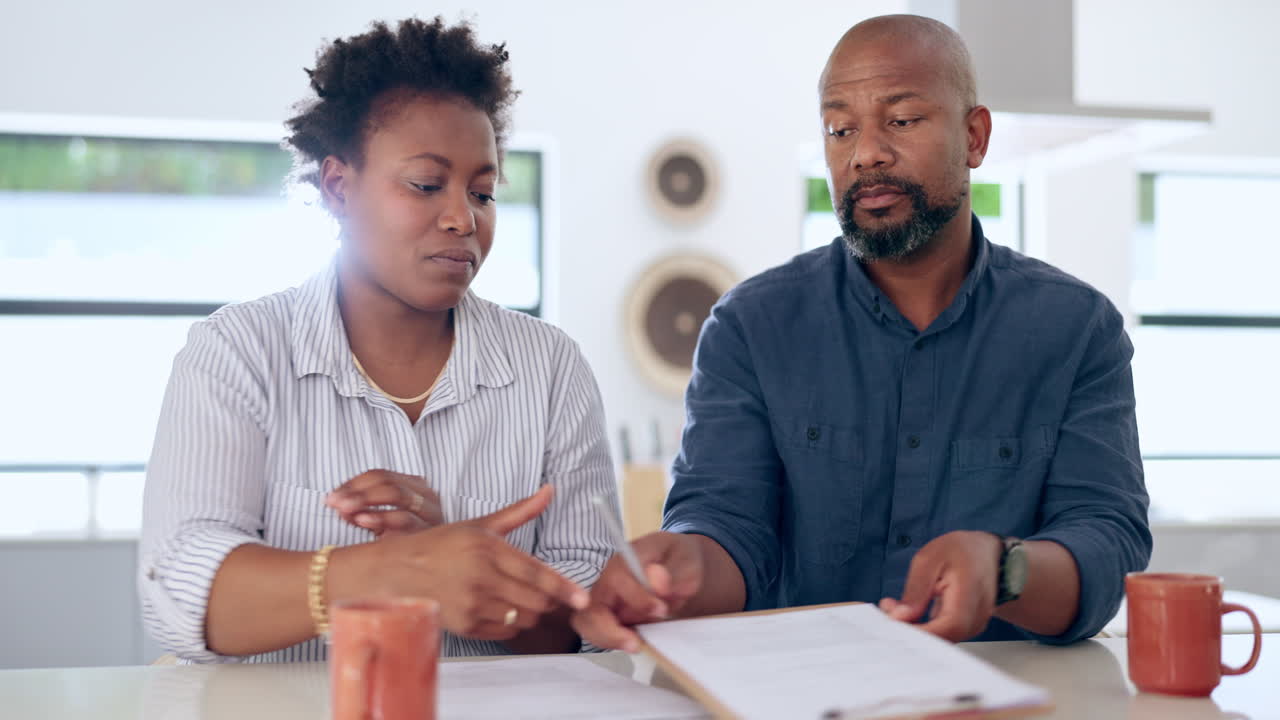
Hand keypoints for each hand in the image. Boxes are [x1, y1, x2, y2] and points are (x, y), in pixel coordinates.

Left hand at [326, 470, 442, 536]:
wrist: (430, 570)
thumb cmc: (401, 543)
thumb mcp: (379, 521)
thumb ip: (359, 508)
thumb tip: (335, 502)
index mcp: (416, 487)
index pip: (381, 475)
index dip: (353, 483)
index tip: (332, 495)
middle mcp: (426, 497)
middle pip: (388, 482)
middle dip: (357, 491)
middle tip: (334, 501)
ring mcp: (429, 514)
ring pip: (397, 495)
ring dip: (366, 499)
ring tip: (344, 509)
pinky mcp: (429, 532)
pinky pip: (404, 519)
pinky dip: (381, 517)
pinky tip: (362, 520)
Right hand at [330, 485, 588, 641]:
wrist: (394, 572)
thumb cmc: (440, 545)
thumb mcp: (479, 524)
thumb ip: (519, 511)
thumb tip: (550, 490)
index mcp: (487, 548)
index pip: (537, 573)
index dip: (564, 589)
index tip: (583, 599)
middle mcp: (481, 577)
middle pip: (536, 600)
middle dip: (547, 599)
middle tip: (542, 591)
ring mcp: (471, 604)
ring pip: (523, 617)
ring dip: (529, 611)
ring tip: (514, 597)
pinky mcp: (464, 626)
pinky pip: (505, 631)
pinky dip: (510, 623)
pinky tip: (497, 608)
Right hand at [570, 531, 704, 651]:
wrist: (679, 569)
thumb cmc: (680, 560)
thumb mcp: (687, 561)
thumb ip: (675, 572)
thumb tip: (658, 584)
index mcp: (626, 560)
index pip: (617, 578)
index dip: (636, 598)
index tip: (661, 610)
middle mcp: (608, 579)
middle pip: (591, 605)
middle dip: (608, 629)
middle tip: (635, 643)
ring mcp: (605, 599)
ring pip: (588, 622)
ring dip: (607, 638)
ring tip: (635, 646)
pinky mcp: (608, 617)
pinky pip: (597, 633)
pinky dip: (611, 642)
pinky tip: (634, 645)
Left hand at [879, 530, 1002, 641]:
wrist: (987, 553)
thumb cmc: (961, 551)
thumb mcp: (929, 560)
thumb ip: (915, 591)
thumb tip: (899, 618)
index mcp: (969, 594)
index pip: (947, 627)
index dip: (918, 632)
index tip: (892, 625)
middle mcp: (977, 615)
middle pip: (943, 639)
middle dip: (911, 632)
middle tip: (888, 613)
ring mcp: (975, 625)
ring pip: (942, 640)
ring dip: (916, 630)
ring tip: (895, 608)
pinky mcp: (968, 628)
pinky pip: (945, 635)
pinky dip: (924, 628)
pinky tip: (908, 614)